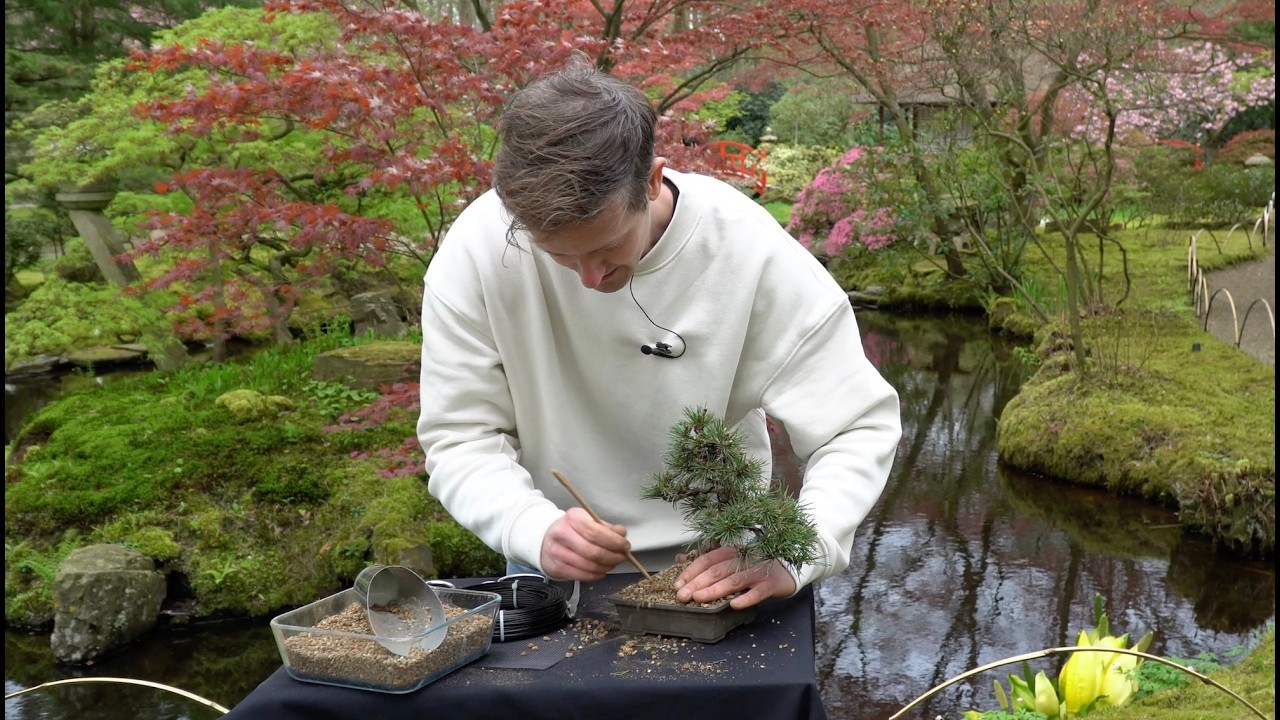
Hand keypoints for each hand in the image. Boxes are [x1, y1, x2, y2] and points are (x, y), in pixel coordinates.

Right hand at [539, 507, 630, 580]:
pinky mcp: (557, 568)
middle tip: (622, 556)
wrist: (543, 540)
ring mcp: (558, 553)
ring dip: (607, 566)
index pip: (596, 532)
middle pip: (593, 551)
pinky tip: (602, 570)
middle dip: (613, 556)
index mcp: (572, 518)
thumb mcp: (586, 520)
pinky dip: (597, 575)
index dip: (614, 541)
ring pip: (589, 566)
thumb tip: (622, 534)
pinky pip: (583, 575)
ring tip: (613, 563)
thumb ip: (605, 527)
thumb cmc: (570, 529)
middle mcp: (562, 535)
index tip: (625, 545)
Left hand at [673, 545, 796, 609]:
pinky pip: (757, 592)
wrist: (787, 570)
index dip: (691, 571)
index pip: (707, 560)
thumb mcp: (732, 561)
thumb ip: (710, 563)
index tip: (678, 584)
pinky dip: (746, 598)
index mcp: (731, 552)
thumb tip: (680, 559)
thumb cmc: (755, 567)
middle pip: (716, 570)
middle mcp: (743, 559)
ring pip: (733, 580)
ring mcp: (757, 572)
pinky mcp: (770, 584)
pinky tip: (734, 605)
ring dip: (715, 590)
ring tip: (699, 598)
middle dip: (697, 583)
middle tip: (682, 596)